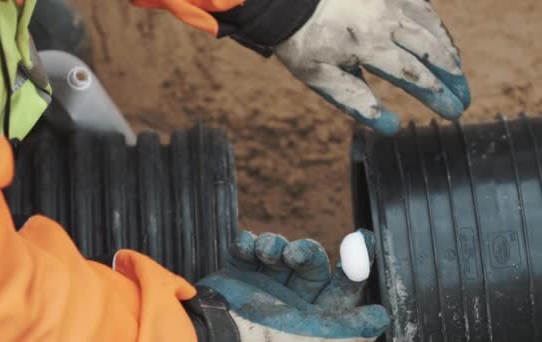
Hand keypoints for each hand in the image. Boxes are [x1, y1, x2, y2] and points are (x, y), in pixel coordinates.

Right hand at [196, 230, 388, 340]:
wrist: (214, 335)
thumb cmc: (267, 340)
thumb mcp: (315, 337)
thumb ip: (347, 327)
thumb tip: (382, 316)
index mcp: (311, 317)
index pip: (339, 289)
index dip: (352, 267)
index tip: (364, 237)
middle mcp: (289, 301)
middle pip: (310, 263)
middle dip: (305, 251)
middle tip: (294, 251)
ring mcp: (261, 287)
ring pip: (279, 250)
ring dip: (273, 244)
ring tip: (265, 251)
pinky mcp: (236, 276)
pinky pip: (246, 249)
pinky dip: (246, 243)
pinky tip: (245, 247)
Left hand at [275, 0, 470, 134]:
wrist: (288, 2)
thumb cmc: (303, 43)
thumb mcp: (320, 78)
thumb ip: (356, 101)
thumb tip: (390, 127)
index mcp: (367, 45)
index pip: (413, 74)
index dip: (437, 95)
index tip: (453, 112)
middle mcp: (384, 19)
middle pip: (430, 50)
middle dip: (452, 77)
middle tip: (464, 99)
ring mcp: (388, 0)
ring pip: (431, 25)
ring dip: (448, 52)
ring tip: (458, 74)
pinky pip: (421, 6)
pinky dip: (436, 26)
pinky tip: (440, 40)